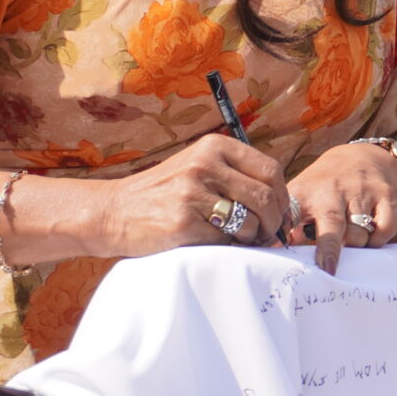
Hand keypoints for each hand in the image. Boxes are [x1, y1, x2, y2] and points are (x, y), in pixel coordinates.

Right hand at [96, 133, 287, 256]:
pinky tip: (215, 245)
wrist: (114, 212)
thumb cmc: (164, 193)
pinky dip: (227, 248)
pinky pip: (224, 241)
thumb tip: (280, 204)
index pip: (270, 170)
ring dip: (252, 238)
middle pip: (265, 196)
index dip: (282, 196)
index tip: (281, 215)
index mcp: (214, 147)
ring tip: (241, 241)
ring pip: (249, 222)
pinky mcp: (182, 222)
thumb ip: (235, 174)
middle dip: (274, 222)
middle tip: (270, 236)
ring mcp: (193, 193)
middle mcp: (205, 165)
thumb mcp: (197, 167)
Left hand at [285, 143, 396, 273]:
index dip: (287, 230)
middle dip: (330, 248)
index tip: (285, 250)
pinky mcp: (385, 195)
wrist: (361, 157)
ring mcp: (361, 191)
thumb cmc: (324, 187)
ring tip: (351, 244)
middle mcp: (334, 190)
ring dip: (356, 246)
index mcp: (307, 193)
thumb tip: (272, 253)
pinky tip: (371, 238)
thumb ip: (287, 224)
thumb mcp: (301, 196)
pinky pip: (386, 228)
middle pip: (332, 222)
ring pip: (360, 232)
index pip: (294, 213)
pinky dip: (379, 240)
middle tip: (328, 269)